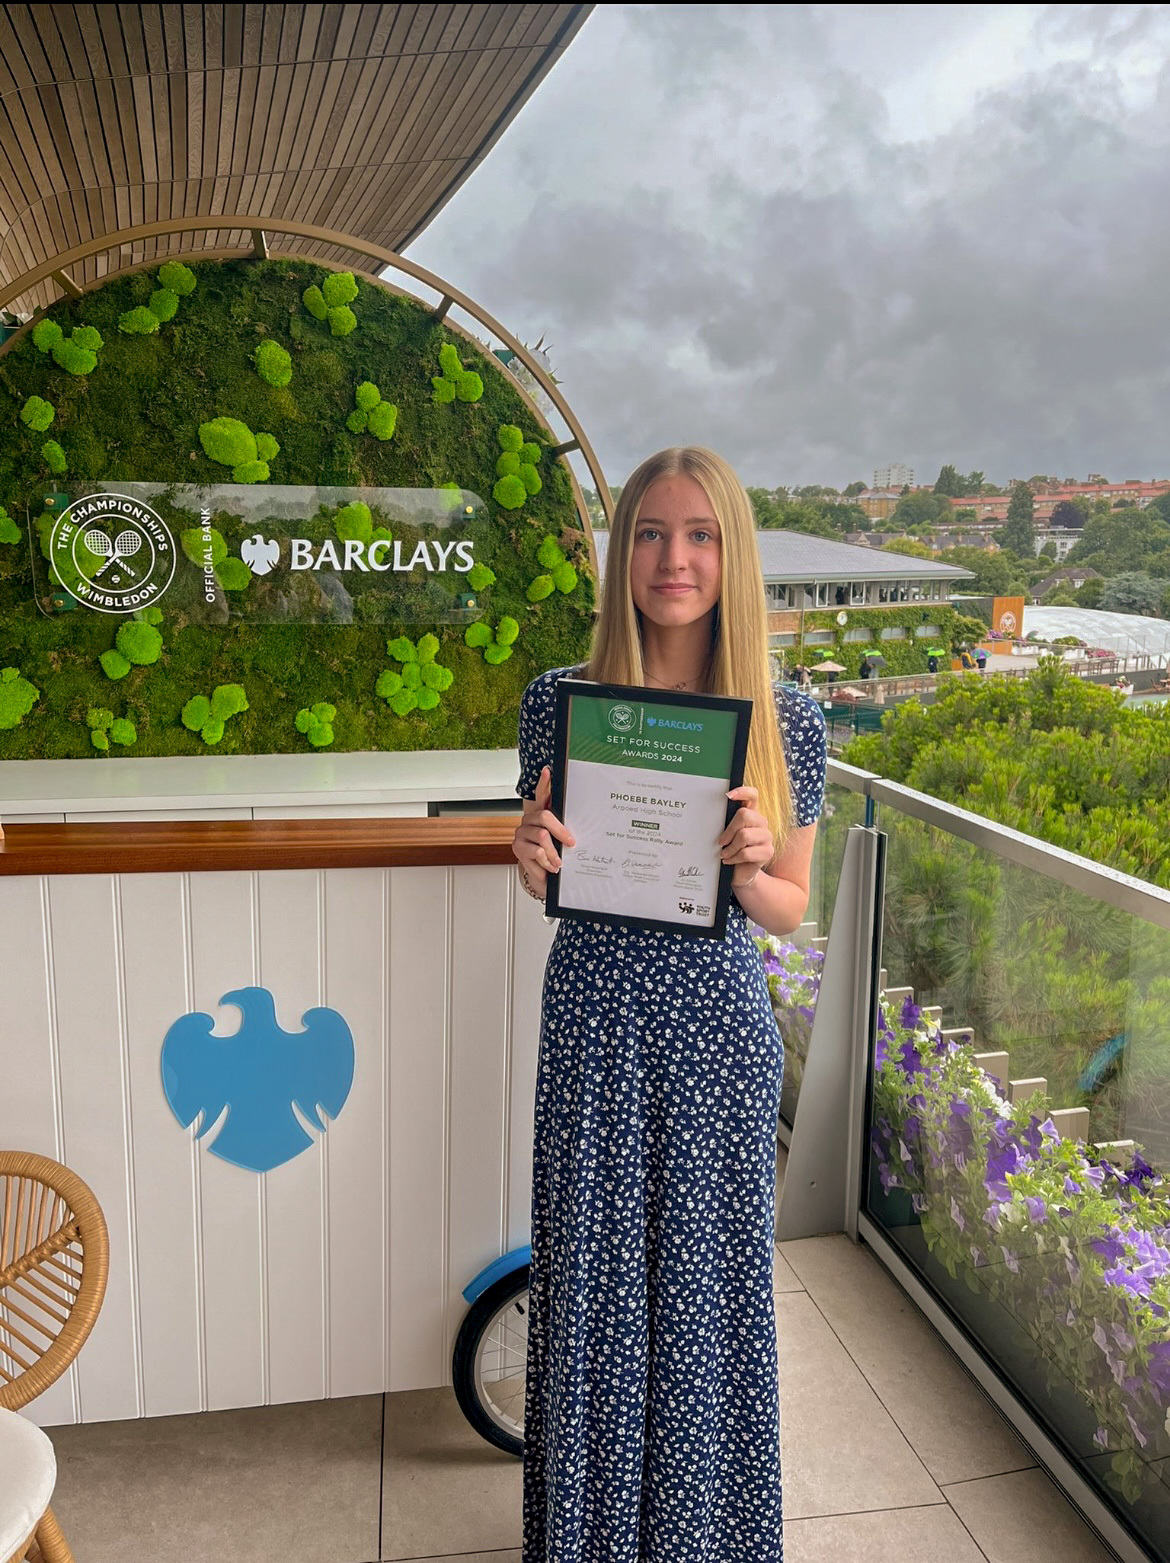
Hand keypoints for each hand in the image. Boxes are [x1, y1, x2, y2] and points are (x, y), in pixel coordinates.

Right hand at [512, 766, 575, 890]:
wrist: (544, 879)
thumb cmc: (555, 857)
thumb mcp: (562, 843)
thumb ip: (565, 832)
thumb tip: (583, 826)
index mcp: (540, 816)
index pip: (541, 795)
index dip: (544, 783)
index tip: (548, 771)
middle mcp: (528, 821)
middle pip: (544, 816)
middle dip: (561, 831)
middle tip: (571, 843)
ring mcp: (521, 834)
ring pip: (542, 836)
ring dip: (554, 853)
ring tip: (559, 863)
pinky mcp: (518, 848)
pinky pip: (537, 852)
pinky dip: (547, 862)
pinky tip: (550, 867)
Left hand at [718, 785, 774, 888]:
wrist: (739, 874)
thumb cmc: (730, 851)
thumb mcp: (726, 835)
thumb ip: (725, 822)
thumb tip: (711, 813)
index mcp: (751, 814)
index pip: (753, 795)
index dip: (743, 792)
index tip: (727, 796)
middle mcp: (761, 823)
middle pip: (744, 815)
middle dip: (728, 830)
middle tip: (720, 842)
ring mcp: (767, 837)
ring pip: (744, 835)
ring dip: (730, 848)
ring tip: (725, 854)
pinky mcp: (768, 852)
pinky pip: (746, 852)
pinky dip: (734, 858)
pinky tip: (730, 861)